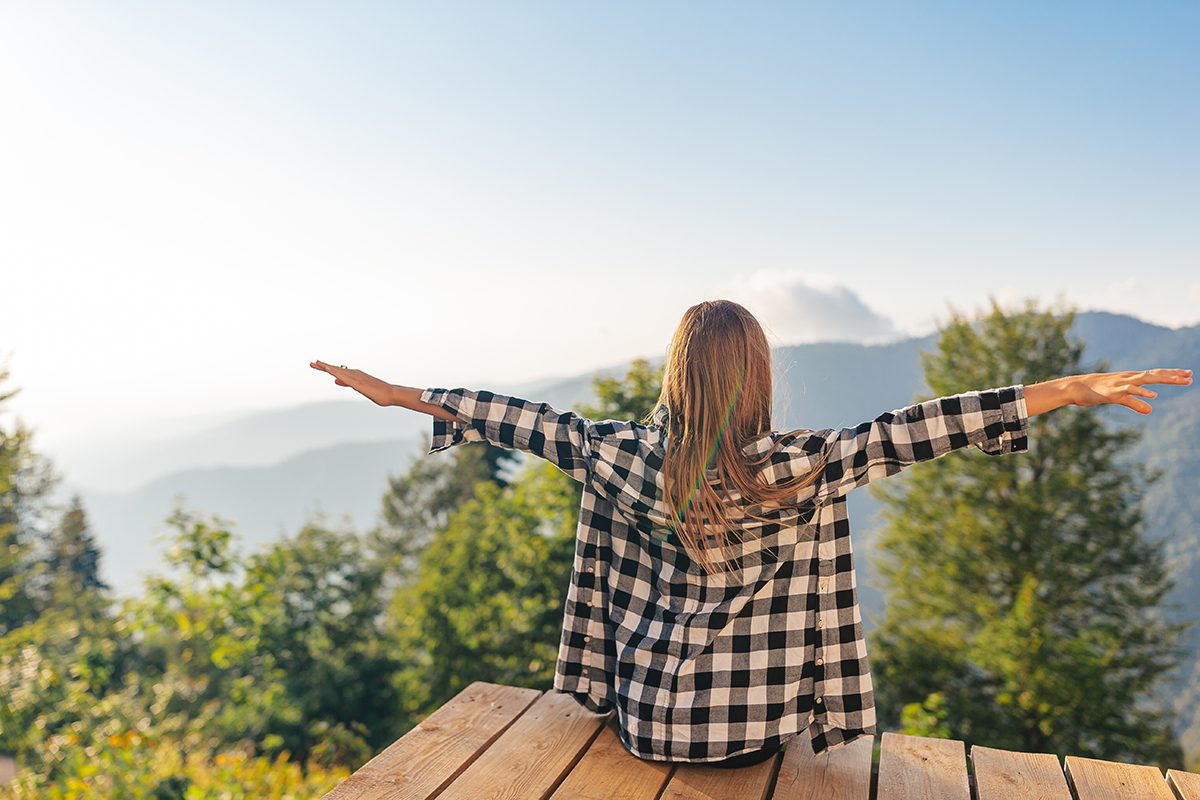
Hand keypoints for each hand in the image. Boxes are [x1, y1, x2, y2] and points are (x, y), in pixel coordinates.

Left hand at [309, 359, 394, 406]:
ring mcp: (356, 377)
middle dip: (323, 366)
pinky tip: (329, 371)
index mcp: (355, 376)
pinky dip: (336, 373)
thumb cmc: (379, 392)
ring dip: (327, 367)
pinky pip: (345, 377)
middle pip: (336, 369)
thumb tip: (335, 381)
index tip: (317, 365)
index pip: (338, 371)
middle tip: (311, 363)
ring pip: (339, 371)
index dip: (327, 368)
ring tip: (316, 364)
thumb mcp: (359, 388)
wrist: (391, 393)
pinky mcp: (358, 382)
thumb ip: (347, 383)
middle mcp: (355, 374)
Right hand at [1070, 368, 1192, 414]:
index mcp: (1131, 379)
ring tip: (1178, 380)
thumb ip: (1134, 403)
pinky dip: (1141, 392)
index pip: (1155, 374)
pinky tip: (1153, 396)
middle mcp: (1129, 378)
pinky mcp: (1113, 391)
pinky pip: (1129, 391)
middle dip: (1173, 375)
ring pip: (1145, 379)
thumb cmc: (1096, 392)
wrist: (1075, 388)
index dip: (1171, 374)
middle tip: (1190, 376)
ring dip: (1162, 379)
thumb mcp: (1118, 399)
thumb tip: (1150, 410)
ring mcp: (1121, 383)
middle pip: (1155, 375)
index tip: (1188, 375)